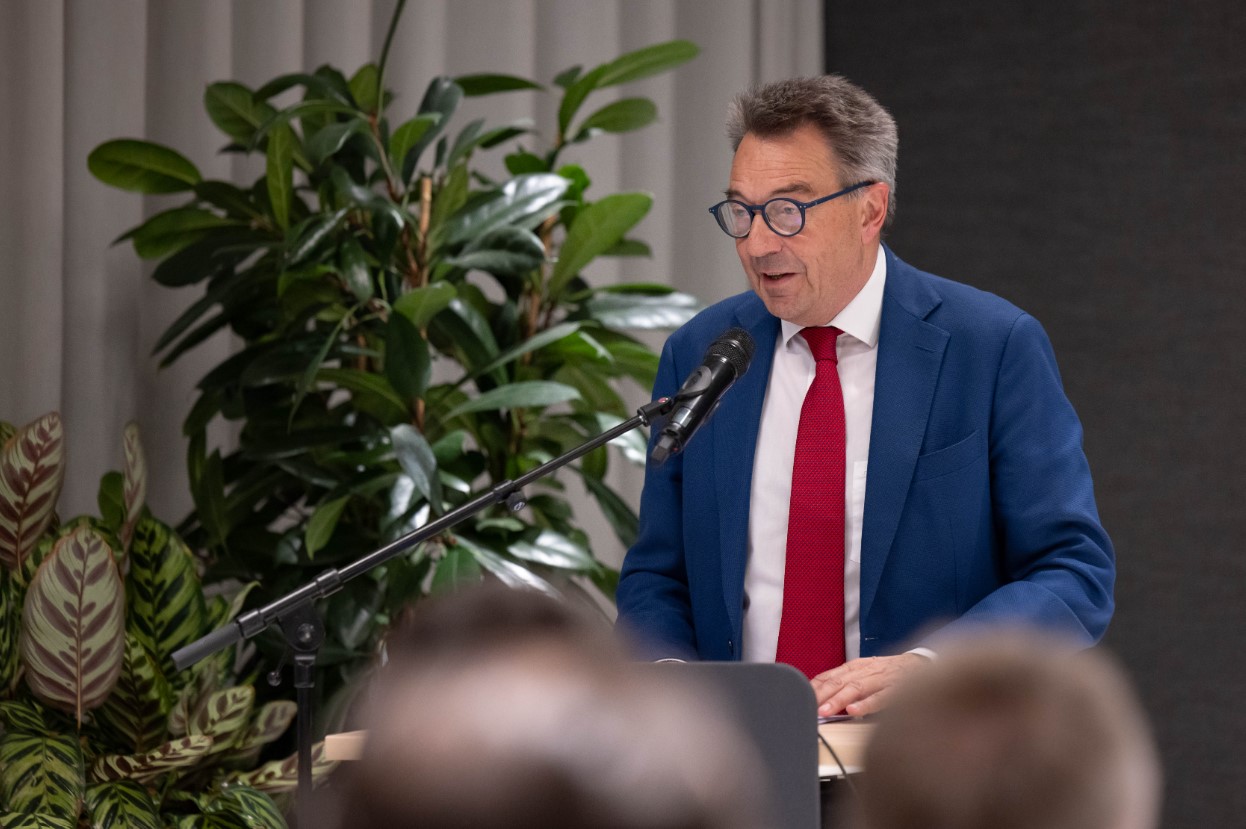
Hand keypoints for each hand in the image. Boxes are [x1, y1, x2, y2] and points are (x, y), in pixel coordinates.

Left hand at [811, 653, 927, 716]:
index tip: (800, 698)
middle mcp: (866, 670)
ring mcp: (881, 679)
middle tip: (808, 707)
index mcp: (855, 667)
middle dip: (821, 695)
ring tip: (825, 711)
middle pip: (839, 681)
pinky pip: (881, 697)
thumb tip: (822, 699)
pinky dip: (867, 704)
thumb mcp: (864, 673)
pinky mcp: (898, 688)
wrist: (921, 664)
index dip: (814, 688)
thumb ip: (846, 684)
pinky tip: (855, 711)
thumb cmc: (889, 673)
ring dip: (839, 700)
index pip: (829, 676)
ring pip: (856, 688)